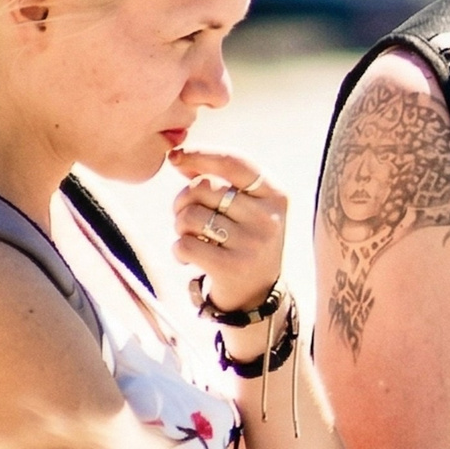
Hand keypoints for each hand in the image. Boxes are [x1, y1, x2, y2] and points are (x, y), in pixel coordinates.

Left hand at [170, 148, 286, 315]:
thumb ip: (219, 181)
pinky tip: (189, 258)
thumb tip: (180, 158)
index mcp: (275, 195)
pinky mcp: (232, 267)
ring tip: (191, 237)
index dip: (200, 155)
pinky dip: (179, 250)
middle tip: (185, 216)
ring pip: (190, 216)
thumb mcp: (245, 208)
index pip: (233, 163)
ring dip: (180, 227)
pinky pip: (185, 244)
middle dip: (183, 199)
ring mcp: (252, 244)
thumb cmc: (243, 240)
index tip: (174, 157)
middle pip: (203, 187)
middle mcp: (268, 218)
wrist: (257, 294)